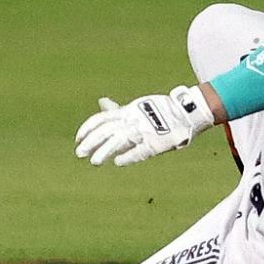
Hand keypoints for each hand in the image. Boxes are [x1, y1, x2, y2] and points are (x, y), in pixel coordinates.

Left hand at [75, 86, 212, 166]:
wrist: (185, 112)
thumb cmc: (159, 111)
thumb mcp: (136, 108)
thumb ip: (118, 110)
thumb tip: (101, 102)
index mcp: (128, 112)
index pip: (102, 118)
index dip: (88, 128)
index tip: (78, 138)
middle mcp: (133, 120)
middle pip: (107, 130)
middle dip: (91, 142)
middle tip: (79, 153)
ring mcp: (144, 130)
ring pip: (119, 140)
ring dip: (105, 151)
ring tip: (94, 161)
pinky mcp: (155, 142)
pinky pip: (139, 151)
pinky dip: (127, 157)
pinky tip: (118, 162)